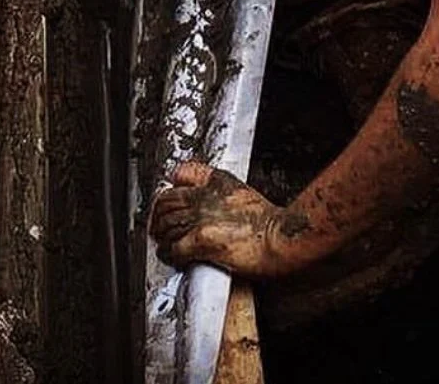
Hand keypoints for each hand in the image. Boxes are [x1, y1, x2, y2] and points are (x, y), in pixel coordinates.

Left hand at [149, 161, 283, 279]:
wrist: (281, 236)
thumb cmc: (267, 219)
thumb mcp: (237, 187)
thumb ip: (212, 182)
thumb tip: (190, 184)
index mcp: (211, 184)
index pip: (174, 187)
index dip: (164, 199)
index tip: (163, 208)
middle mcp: (203, 199)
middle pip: (165, 206)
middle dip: (158, 218)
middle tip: (157, 228)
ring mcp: (201, 220)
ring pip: (167, 226)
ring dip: (162, 236)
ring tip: (162, 243)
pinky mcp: (202, 242)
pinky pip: (175, 248)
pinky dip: (169, 253)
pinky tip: (170, 256)